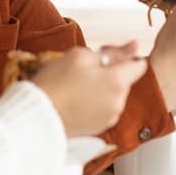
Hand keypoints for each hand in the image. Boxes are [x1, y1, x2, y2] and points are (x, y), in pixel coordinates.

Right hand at [31, 43, 146, 137]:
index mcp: (118, 82)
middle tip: (83, 69)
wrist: (36, 115)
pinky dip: (94, 102)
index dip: (125, 57)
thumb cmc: (55, 83)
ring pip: (113, 95)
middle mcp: (119, 102)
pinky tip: (75, 99)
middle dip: (110, 73)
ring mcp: (109, 117)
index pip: (139, 65)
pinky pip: (103, 109)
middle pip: (124, 80)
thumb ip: (112, 51)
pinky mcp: (98, 128)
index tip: (108, 55)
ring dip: (102, 88)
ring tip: (76, 86)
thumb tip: (135, 46)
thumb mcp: (81, 55)